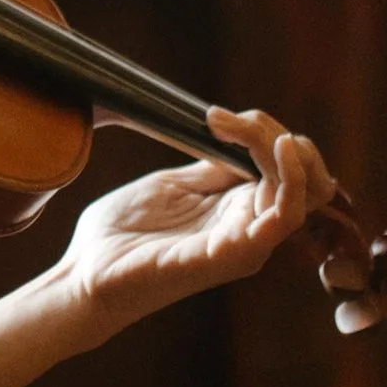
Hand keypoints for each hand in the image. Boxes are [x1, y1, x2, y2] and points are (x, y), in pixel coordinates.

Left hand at [50, 107, 336, 345]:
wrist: (87, 272)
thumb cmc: (124, 234)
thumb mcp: (173, 185)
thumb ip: (212, 168)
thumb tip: (243, 140)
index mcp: (235, 212)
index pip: (282, 169)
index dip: (263, 133)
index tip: (216, 115)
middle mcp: (249, 230)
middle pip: (299, 178)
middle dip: (278, 137)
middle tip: (234, 119)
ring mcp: (244, 245)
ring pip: (300, 195)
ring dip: (284, 151)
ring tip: (251, 127)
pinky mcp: (229, 256)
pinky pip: (279, 221)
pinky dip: (289, 181)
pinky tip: (275, 151)